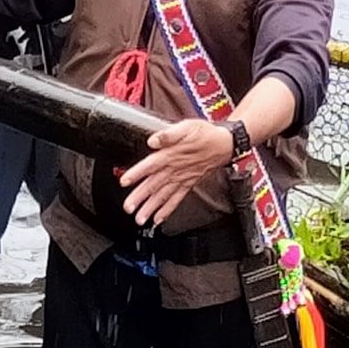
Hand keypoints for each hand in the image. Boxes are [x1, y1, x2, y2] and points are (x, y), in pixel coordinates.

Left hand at [118, 119, 235, 227]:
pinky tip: (158, 219)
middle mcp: (174, 170)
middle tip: (128, 209)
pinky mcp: (188, 184)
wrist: (224, 145)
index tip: (124, 181)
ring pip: (163, 196)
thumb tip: (153, 140)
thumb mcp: (186, 127)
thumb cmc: (204, 134)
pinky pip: (176, 200)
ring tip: (139, 220)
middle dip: (140, 198)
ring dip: (150, 208)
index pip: (150, 165)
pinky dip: (167, 210)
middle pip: (153, 185)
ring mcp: (181, 179)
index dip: (136, 173)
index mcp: (170, 155)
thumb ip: (168, 134)